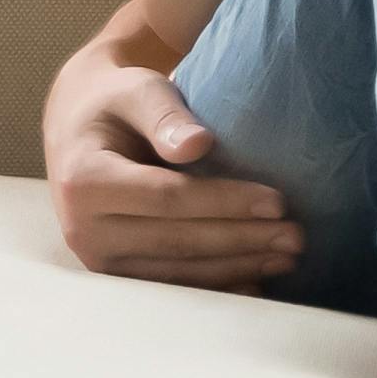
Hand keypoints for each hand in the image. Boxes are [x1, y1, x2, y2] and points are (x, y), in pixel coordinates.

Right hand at [43, 18, 301, 287]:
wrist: (79, 130)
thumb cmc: (117, 103)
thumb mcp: (137, 90)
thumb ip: (165, 113)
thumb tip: (199, 144)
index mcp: (85, 180)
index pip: (167, 198)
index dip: (225, 203)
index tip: (278, 201)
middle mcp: (83, 229)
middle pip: (177, 241)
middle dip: (242, 240)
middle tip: (297, 237)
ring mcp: (99, 259)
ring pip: (178, 272)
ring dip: (237, 267)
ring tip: (288, 257)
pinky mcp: (116, 275)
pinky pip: (172, 287)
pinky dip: (217, 285)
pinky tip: (258, 279)